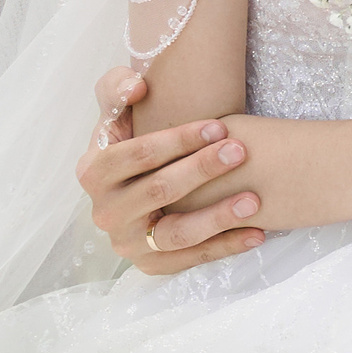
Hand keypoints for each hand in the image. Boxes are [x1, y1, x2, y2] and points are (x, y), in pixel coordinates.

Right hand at [76, 69, 263, 273]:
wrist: (134, 187)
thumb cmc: (132, 141)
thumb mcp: (117, 113)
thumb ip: (116, 88)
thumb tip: (137, 87)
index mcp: (93, 172)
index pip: (138, 154)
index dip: (178, 140)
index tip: (219, 126)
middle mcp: (105, 212)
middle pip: (159, 191)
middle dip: (202, 170)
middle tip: (240, 152)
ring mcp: (127, 243)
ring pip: (176, 233)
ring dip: (217, 217)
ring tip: (254, 200)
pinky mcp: (151, 265)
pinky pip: (192, 259)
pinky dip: (226, 247)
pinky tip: (258, 233)